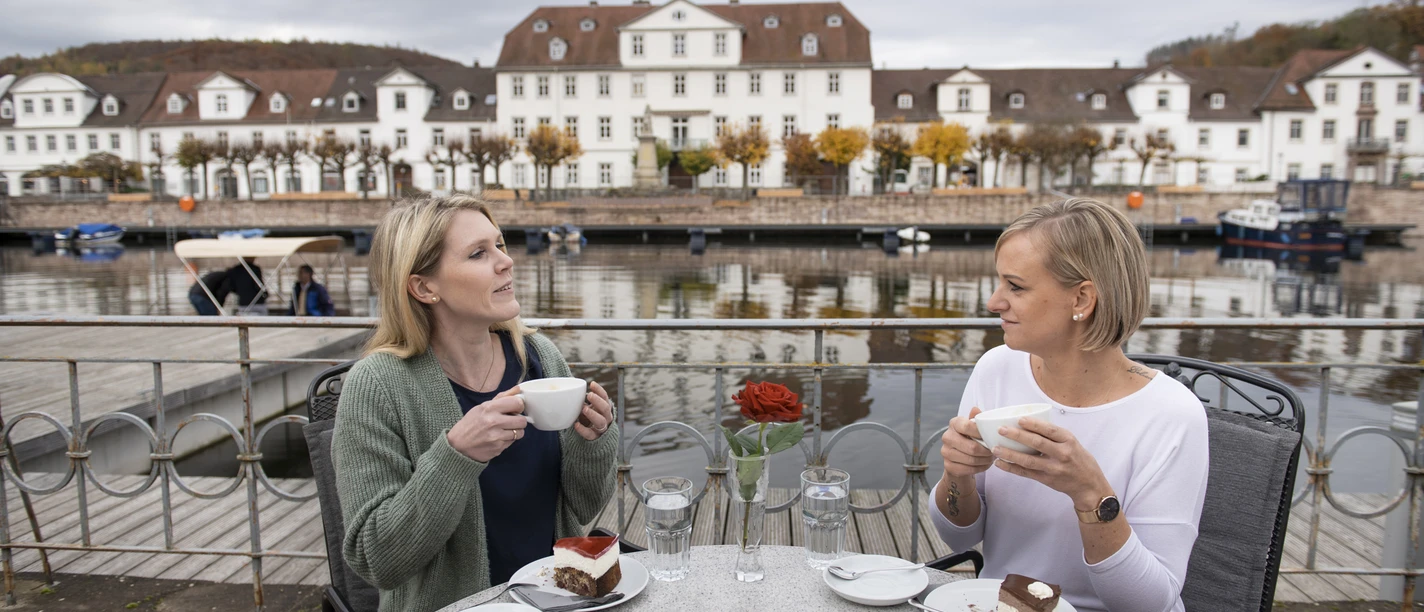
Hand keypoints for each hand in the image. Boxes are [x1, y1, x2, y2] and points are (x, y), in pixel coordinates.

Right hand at [447, 387, 528, 462]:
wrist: (457, 446)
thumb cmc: (469, 425)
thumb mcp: (482, 407)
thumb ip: (501, 398)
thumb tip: (518, 389)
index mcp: (489, 408)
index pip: (517, 403)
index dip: (518, 406)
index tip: (515, 408)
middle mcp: (494, 422)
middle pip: (522, 420)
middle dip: (518, 420)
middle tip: (510, 421)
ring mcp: (496, 436)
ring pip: (520, 433)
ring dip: (514, 431)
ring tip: (504, 430)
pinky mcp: (498, 448)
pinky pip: (512, 442)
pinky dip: (508, 440)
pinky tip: (498, 438)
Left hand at [574, 381, 613, 440]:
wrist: (592, 436)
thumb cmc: (589, 418)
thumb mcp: (588, 407)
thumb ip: (582, 400)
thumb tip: (571, 386)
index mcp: (605, 408)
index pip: (605, 397)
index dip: (599, 390)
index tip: (592, 384)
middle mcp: (606, 417)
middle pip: (605, 408)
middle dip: (598, 401)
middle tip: (589, 395)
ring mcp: (601, 428)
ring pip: (600, 421)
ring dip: (593, 414)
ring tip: (584, 409)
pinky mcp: (594, 437)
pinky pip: (590, 434)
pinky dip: (583, 429)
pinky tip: (576, 425)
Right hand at [940, 407, 993, 478]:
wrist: (958, 457)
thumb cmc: (970, 438)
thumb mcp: (975, 427)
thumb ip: (977, 418)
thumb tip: (976, 408)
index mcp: (954, 424)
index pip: (967, 426)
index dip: (981, 433)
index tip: (991, 437)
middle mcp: (947, 437)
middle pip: (971, 447)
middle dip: (987, 451)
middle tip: (995, 451)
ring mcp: (946, 452)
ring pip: (971, 460)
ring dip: (985, 460)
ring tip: (991, 458)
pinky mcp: (948, 466)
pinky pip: (968, 469)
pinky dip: (980, 468)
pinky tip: (985, 464)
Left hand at [990, 417, 1114, 509]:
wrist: (1089, 486)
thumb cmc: (1079, 459)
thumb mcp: (1072, 443)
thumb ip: (1055, 435)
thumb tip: (1029, 422)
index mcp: (1069, 441)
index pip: (1050, 430)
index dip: (1034, 424)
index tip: (1019, 419)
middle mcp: (1062, 454)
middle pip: (1037, 443)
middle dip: (1017, 436)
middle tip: (1001, 430)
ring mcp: (1054, 468)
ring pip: (1028, 460)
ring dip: (1010, 454)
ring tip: (995, 448)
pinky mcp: (1047, 480)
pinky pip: (1026, 473)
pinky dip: (1011, 469)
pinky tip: (1000, 464)